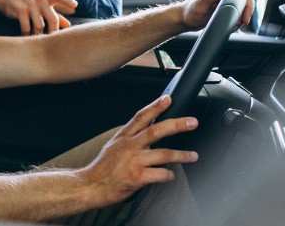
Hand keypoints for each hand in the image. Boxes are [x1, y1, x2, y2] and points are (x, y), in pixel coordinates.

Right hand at [0, 0, 78, 34]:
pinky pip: (26, 27)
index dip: (67, 2)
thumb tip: (68, 25)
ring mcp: (29, 4)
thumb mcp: (40, 5)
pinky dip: (27, 35)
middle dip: (53, 32)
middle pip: (53, 19)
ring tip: (37, 39)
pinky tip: (26, 37)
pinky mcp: (20, 10)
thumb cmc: (26, 2)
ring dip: (38, 35)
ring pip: (40, 26)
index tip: (75, 6)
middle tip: (52, 41)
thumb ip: (54, 14)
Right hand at [78, 95, 198, 207]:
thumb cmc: (103, 168)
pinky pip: (160, 174)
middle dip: (177, 125)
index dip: (155, 107)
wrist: (91, 186)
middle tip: (193, 122)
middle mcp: (130, 147)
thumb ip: (130, 138)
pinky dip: (169, 175)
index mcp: (124, 137)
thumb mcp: (113, 146)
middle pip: (157, 131)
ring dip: (182, 155)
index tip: (168, 99)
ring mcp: (134, 162)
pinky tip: (171, 175)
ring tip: (193, 156)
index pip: (141, 117)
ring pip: (164, 154)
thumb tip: (147, 132)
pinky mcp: (138, 177)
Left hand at [182, 0, 254, 29]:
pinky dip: (238, 18)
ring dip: (242, 16)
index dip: (248, 6)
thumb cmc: (190, 12)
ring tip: (233, 24)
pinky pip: (238, 9)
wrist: (184, 19)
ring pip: (244, 5)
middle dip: (246, 12)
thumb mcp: (200, 5)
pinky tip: (231, 24)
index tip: (243, 19)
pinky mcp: (226, 3)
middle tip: (239, 24)